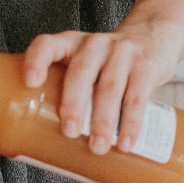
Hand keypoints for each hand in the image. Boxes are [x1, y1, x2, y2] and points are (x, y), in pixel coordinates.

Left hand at [22, 27, 179, 155]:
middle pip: (80, 71)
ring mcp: (122, 53)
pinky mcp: (146, 67)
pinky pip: (136, 98)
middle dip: (73, 104)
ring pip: (110, 88)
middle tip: (69, 131)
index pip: (47, 45)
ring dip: (103, 121)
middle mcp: (94, 45)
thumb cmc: (107, 60)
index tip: (30, 82)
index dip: (37, 61)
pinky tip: (125, 143)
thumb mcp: (84, 62)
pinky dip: (131, 124)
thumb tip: (44, 139)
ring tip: (98, 146)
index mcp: (71, 44)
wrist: (153, 36)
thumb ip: (66, 87)